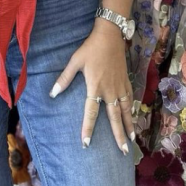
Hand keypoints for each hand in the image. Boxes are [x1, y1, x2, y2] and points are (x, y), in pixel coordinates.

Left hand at [49, 21, 134, 152]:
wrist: (110, 34)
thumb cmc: (90, 48)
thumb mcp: (75, 61)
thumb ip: (64, 78)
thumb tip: (52, 94)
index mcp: (95, 87)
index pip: (90, 112)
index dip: (87, 128)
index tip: (86, 144)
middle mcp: (109, 90)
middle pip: (114, 117)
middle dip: (118, 135)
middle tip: (123, 151)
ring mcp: (120, 86)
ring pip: (126, 110)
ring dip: (129, 126)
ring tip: (132, 141)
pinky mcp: (126, 80)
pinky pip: (130, 99)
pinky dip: (132, 110)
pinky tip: (133, 118)